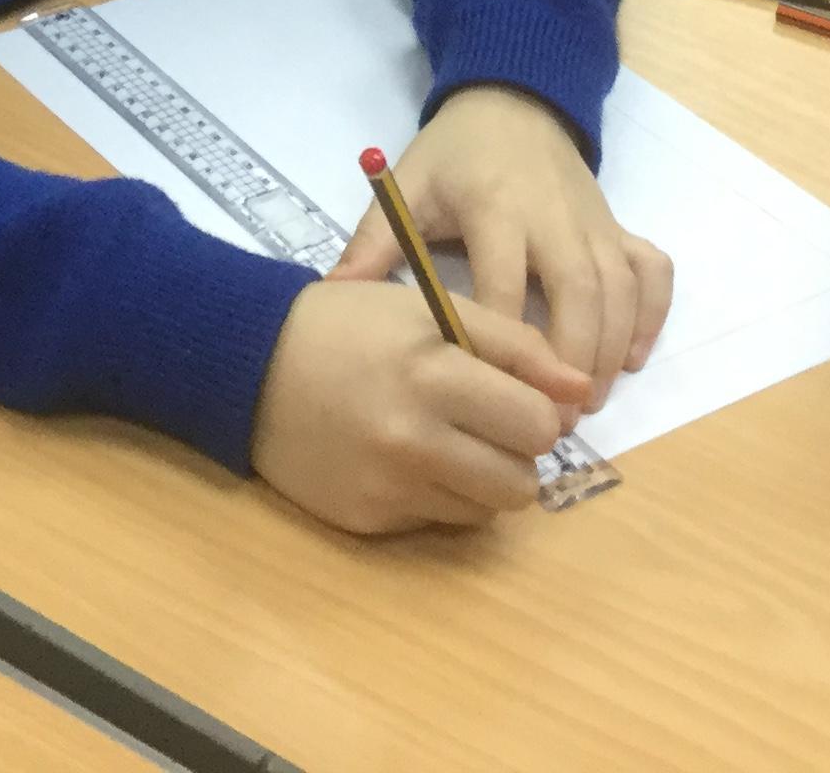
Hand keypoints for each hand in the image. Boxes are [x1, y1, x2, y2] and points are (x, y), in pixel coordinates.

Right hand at [250, 279, 585, 534]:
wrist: (248, 366)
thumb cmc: (348, 325)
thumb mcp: (429, 308)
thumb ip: (514, 344)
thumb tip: (581, 392)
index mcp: (432, 373)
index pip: (536, 424)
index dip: (540, 412)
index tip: (519, 399)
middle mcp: (411, 439)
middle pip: (521, 483)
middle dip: (517, 455)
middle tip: (488, 425)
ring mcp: (387, 488)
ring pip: (486, 512)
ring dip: (483, 481)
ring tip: (449, 442)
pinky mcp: (367, 521)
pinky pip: (437, 522)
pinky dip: (436, 495)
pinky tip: (403, 459)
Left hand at [333, 84, 673, 403]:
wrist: (512, 102)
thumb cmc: (453, 156)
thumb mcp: (407, 189)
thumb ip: (373, 244)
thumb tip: (330, 297)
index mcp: (495, 206)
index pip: (505, 283)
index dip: (503, 343)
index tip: (491, 395)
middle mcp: (554, 215)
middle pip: (579, 291)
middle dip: (572, 359)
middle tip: (554, 421)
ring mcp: (594, 221)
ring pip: (619, 288)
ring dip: (611, 349)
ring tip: (588, 404)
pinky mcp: (619, 224)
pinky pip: (651, 270)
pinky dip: (652, 314)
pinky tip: (634, 358)